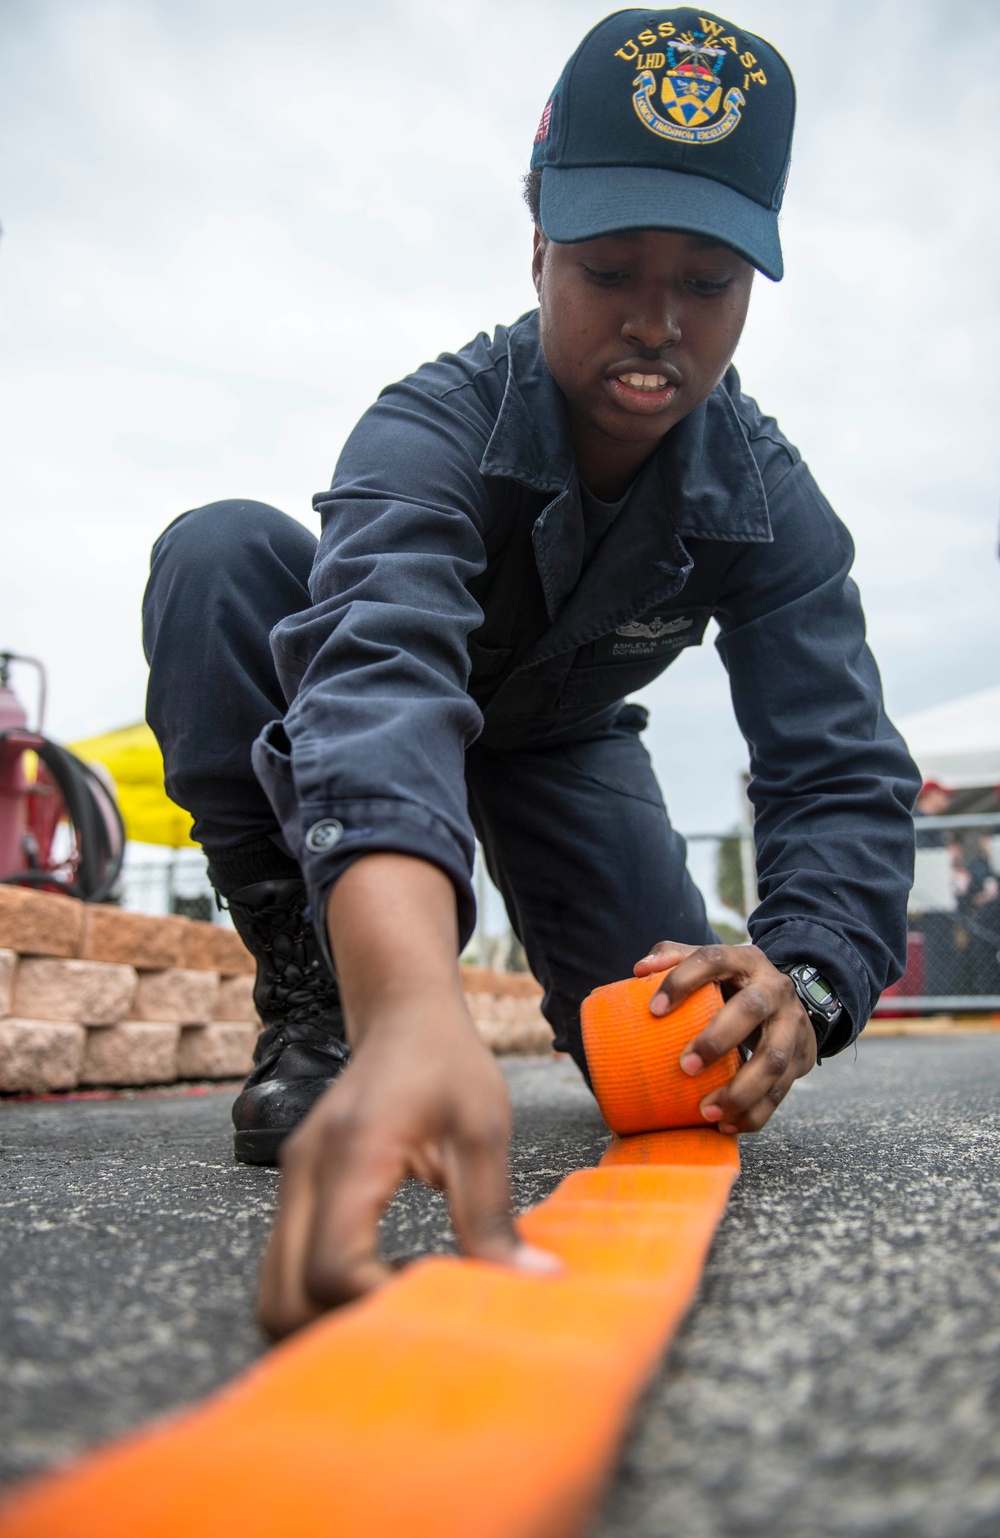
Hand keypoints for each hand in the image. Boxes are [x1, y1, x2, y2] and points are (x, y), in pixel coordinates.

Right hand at [257, 853, 557, 1338]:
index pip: (332, 1270)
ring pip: (274, 1295)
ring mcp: (290, 1185)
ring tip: (401, 1299)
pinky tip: (386, 1276)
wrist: (403, 1013)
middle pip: (283, 1302)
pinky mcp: (296, 1192)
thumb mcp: (482, 1130)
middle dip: (343, 1331)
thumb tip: (529, 1285)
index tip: (438, 1298)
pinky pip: (287, 1269)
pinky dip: (324, 1294)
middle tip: (414, 1317)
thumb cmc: (446, 1060)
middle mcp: (302, 1174)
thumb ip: (494, 1214)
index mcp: (350, 1155)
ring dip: (328, 1319)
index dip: (381, 1306)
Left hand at [634, 941, 816, 1135]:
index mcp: (745, 961)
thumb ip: (675, 959)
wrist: (792, 1002)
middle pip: (751, 1009)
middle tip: (686, 1067)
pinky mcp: (802, 1057)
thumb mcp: (712, 966)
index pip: (714, 960)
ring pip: (773, 1059)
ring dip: (740, 1090)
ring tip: (707, 1112)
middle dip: (718, 1039)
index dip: (683, 980)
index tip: (654, 1010)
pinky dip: (755, 1113)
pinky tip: (728, 1126)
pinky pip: (781, 1090)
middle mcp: (774, 989)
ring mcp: (792, 1024)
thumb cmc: (735, 985)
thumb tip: (639, 971)